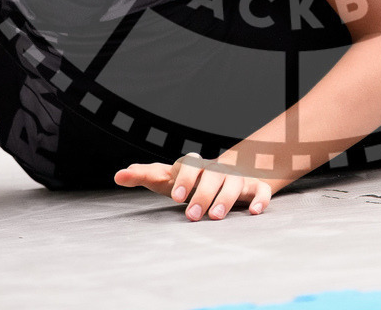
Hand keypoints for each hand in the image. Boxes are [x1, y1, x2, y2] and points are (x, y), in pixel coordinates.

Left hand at [115, 154, 272, 220]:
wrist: (229, 173)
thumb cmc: (192, 181)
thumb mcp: (169, 178)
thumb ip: (145, 175)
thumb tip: (118, 175)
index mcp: (196, 166)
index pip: (190, 164)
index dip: (184, 178)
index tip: (176, 196)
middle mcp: (217, 169)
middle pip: (212, 174)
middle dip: (202, 193)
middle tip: (192, 215)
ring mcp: (237, 177)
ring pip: (235, 182)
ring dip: (226, 198)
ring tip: (215, 217)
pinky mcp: (255, 187)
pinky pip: (261, 190)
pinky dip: (259, 199)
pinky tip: (253, 211)